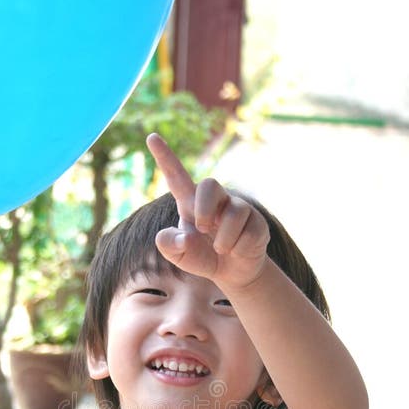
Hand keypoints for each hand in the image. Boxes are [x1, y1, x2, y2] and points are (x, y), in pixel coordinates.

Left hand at [146, 133, 269, 290]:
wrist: (232, 271)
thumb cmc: (202, 256)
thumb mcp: (179, 255)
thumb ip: (169, 245)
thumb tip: (184, 237)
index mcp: (191, 203)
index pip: (177, 176)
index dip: (165, 157)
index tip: (151, 137)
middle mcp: (216, 200)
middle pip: (210, 184)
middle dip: (204, 207)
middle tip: (201, 228)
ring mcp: (239, 208)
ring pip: (234, 214)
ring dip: (223, 240)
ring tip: (221, 249)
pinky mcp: (257, 221)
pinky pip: (249, 233)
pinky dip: (239, 249)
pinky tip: (238, 251)